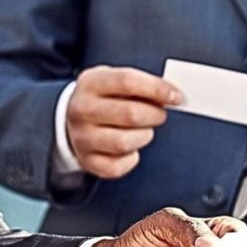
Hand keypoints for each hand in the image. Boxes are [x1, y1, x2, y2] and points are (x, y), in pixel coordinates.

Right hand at [67, 66, 182, 178]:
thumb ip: (140, 84)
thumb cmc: (103, 97)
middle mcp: (82, 110)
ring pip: (125, 142)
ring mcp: (82, 137)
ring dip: (144, 136)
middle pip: (130, 114)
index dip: (157, 88)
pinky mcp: (86, 161)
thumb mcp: (113, 79)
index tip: (177, 97)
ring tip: (143, 130)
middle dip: (155, 115)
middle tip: (159, 114)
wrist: (68, 118)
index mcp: (91, 83)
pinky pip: (118, 167)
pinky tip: (130, 148)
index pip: (127, 81)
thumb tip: (172, 96)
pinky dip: (131, 159)